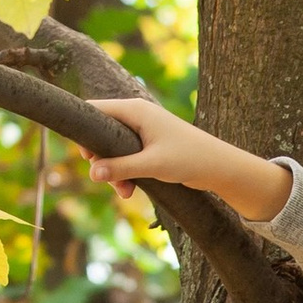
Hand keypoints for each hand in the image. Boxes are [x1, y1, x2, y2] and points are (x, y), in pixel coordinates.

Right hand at [87, 98, 292, 223]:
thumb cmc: (189, 158)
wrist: (220, 166)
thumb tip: (92, 173)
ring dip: (113, 171)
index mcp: (135, 110)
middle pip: (100, 132)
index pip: (95, 110)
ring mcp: (143, 131)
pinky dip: (125, 173)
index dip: (83, 131)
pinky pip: (126, 157)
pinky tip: (129, 191)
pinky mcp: (149, 146)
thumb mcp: (152, 165)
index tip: (84, 157)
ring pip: (113, 149)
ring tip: (124, 192)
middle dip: (100, 159)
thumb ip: (120, 168)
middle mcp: (137, 116)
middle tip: (104, 178)